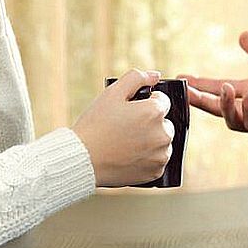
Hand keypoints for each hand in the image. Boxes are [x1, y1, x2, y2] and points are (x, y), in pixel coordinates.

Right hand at [72, 69, 174, 186]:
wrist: (82, 160)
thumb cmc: (95, 126)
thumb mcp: (112, 93)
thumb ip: (136, 78)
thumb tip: (155, 75)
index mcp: (154, 112)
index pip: (162, 101)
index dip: (145, 104)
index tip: (130, 112)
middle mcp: (163, 134)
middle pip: (165, 122)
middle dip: (151, 123)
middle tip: (126, 128)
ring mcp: (161, 155)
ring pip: (162, 142)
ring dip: (151, 140)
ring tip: (127, 142)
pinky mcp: (156, 171)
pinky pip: (158, 160)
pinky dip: (148, 158)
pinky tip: (130, 155)